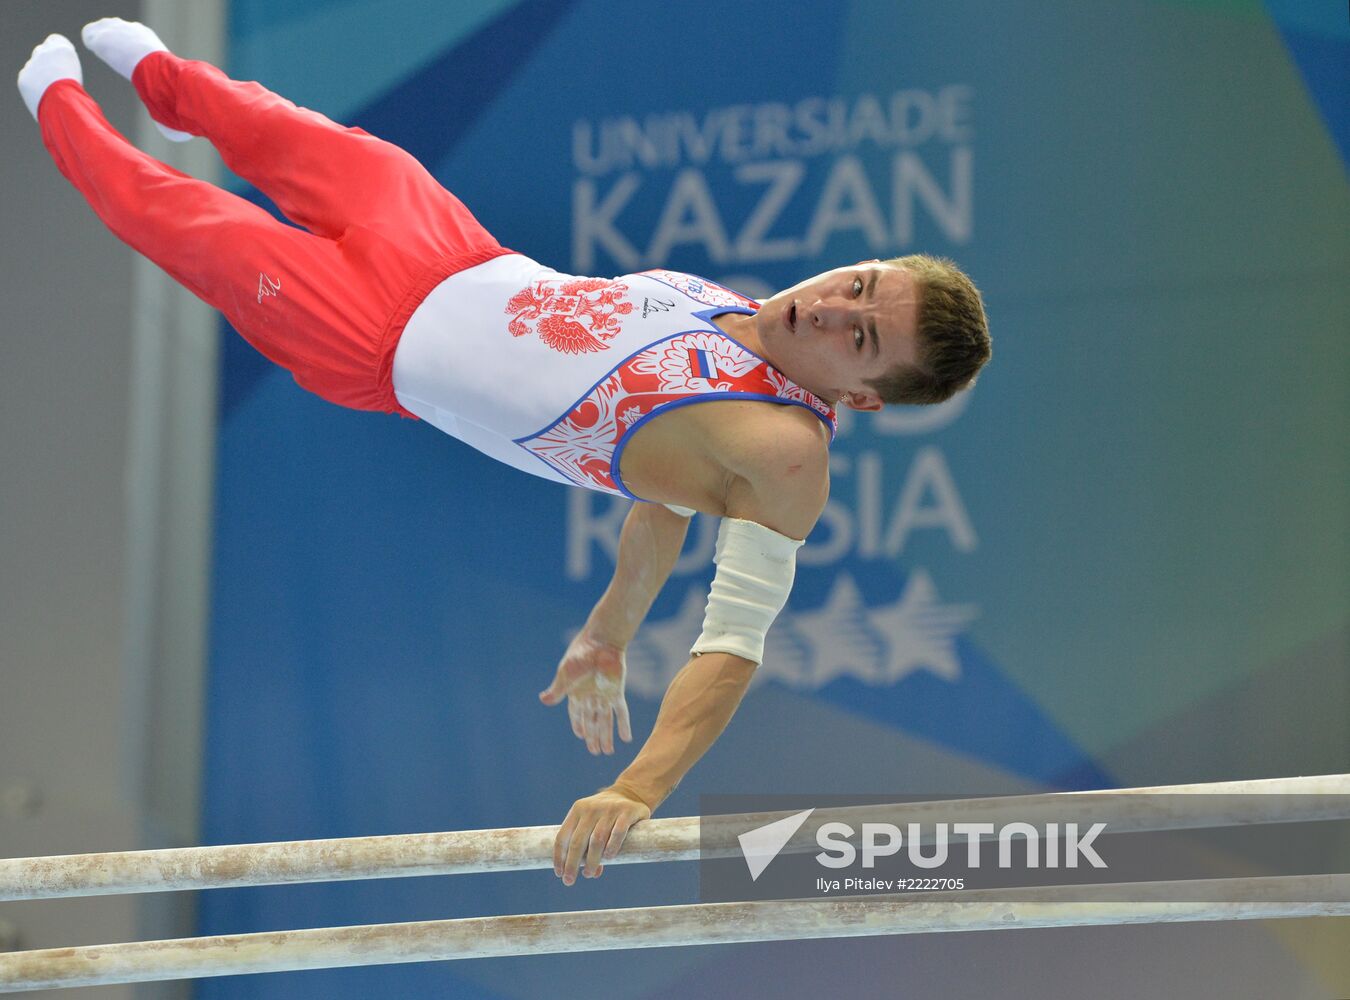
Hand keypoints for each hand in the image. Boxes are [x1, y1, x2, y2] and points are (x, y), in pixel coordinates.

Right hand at [538, 629, 632, 754]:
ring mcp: (605, 695)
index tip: (580, 737)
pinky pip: (621, 712)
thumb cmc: (580, 655)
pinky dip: (623, 725)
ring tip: (607, 751)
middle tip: (595, 752)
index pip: (576, 715)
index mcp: (576, 694)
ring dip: (606, 736)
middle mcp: (591, 697)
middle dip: (593, 737)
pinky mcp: (617, 692)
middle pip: (592, 722)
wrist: (601, 641)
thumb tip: (543, 700)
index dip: (578, 726)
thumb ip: (558, 689)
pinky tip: (626, 738)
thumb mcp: (566, 673)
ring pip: (605, 721)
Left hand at [553, 785, 651, 884]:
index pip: (563, 836)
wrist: (630, 793)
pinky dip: (612, 847)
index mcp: (577, 810)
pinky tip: (609, 858)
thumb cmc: (606, 816)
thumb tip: (592, 873)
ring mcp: (609, 809)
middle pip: (577, 841)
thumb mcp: (592, 824)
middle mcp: (591, 809)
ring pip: (597, 840)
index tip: (559, 874)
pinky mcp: (627, 812)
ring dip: (592, 860)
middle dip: (572, 864)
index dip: (559, 857)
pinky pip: (617, 832)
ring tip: (589, 874)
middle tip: (570, 881)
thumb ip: (588, 846)